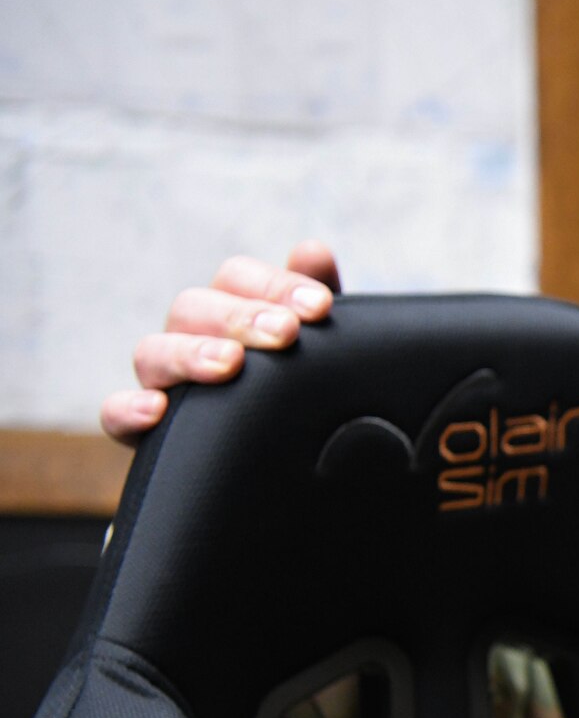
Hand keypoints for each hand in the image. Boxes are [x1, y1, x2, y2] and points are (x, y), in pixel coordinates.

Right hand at [100, 241, 342, 443]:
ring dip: (189, 353)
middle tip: (285, 333)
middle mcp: (191, 339)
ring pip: (153, 352)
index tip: (321, 307)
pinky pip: (116, 414)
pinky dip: (127, 409)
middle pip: (194, 307)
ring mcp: (165, 383)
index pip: (237, 278)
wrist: (298, 466)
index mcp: (232, 312)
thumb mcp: (324, 352)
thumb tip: (313, 251)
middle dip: (240, 316)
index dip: (275, 285)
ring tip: (230, 364)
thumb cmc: (306, 394)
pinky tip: (156, 411)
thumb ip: (318, 304)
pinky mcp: (147, 434)